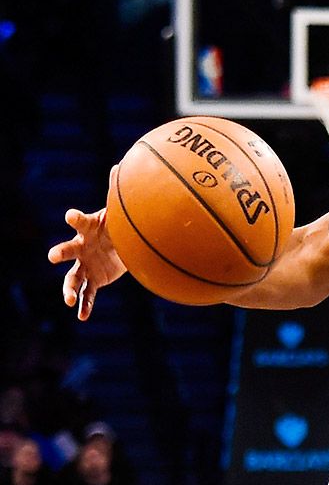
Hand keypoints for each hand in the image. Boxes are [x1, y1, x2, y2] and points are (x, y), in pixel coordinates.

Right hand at [48, 184, 126, 320]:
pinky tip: (82, 317)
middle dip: (59, 252)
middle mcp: (80, 248)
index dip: (74, 217)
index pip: (78, 220)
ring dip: (69, 290)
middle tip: (52, 256)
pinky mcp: (94, 280)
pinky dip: (86, 306)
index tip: (70, 215)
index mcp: (87, 229)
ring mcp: (85, 265)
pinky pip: (88, 294)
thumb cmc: (117, 225)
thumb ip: (116, 191)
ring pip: (72, 278)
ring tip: (68, 300)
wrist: (120, 245)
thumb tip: (118, 166)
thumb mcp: (118, 211)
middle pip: (66, 250)